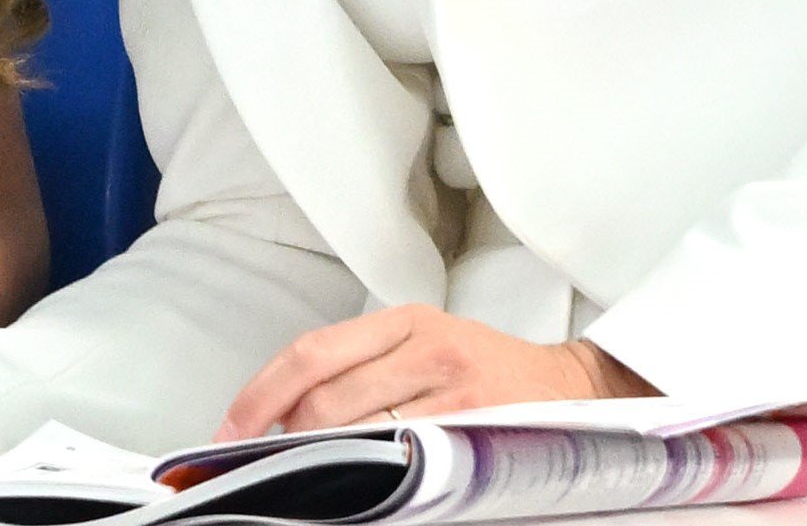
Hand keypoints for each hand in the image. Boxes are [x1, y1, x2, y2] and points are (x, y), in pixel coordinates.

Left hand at [215, 306, 657, 440]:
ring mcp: (456, 387)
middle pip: (327, 396)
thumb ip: (363, 370)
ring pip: (360, 429)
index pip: (311, 352)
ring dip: (322, 459)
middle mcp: (428, 345)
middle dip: (288, 437)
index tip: (228, 429)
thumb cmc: (490, 373)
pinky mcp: (478, 424)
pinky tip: (358, 485)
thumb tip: (285, 415)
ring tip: (306, 476)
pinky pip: (406, 455)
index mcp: (406, 321)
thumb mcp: (426, 349)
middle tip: (266, 463)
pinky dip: (372, 474)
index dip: (260, 394)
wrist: (577, 391)